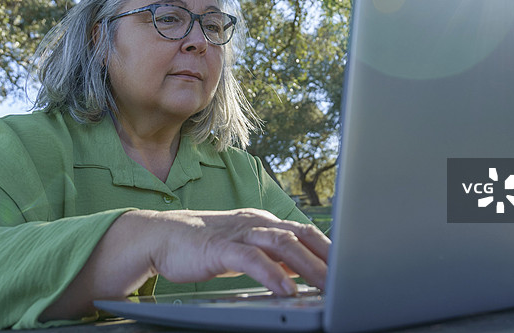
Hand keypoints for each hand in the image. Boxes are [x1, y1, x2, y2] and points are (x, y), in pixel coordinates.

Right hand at [40, 208, 329, 320]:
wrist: (161, 237)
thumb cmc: (205, 246)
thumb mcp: (245, 250)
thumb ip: (273, 257)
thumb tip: (304, 270)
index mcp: (264, 223)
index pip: (305, 232)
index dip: (330, 249)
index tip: (352, 266)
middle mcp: (256, 223)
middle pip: (301, 236)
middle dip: (328, 258)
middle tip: (350, 279)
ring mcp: (239, 233)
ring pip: (282, 245)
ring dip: (308, 266)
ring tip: (328, 286)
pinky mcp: (220, 247)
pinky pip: (252, 260)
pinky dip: (272, 274)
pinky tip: (286, 290)